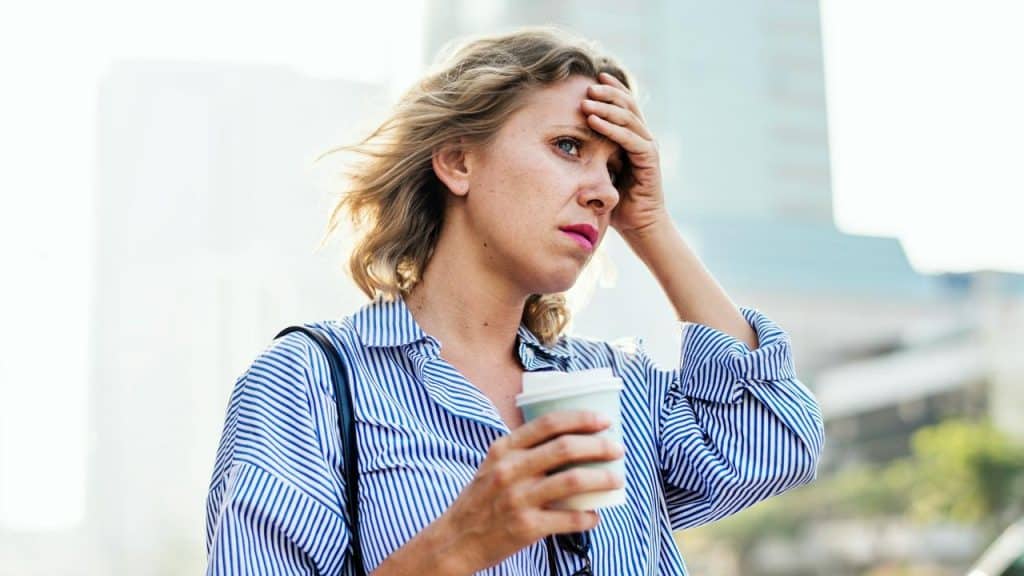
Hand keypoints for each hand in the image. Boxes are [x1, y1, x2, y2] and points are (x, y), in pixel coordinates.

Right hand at [437, 411, 624, 572]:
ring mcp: (518, 499)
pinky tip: (594, 515)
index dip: (580, 418)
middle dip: (599, 446)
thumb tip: (568, 441)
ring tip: (616, 480)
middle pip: (565, 448)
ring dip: (602, 479)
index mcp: (504, 450)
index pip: (548, 423)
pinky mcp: (526, 527)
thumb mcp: (493, 465)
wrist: (455, 540)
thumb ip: (522, 451)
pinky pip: (569, 519)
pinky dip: (588, 517)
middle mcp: (510, 470)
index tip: (603, 420)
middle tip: (617, 449)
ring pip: (573, 481)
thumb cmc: (481, 501)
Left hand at [583, 72, 669, 235]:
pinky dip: (612, 128)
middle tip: (587, 84)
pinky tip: (594, 120)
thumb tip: (565, 142)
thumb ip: (591, 154)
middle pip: (627, 105)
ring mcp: (647, 147)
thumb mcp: (599, 171)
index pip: (624, 105)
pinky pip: (630, 138)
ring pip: (628, 118)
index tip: (592, 77)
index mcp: (633, 137)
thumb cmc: (617, 202)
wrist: (639, 226)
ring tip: (586, 100)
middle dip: (607, 92)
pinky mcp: (649, 160)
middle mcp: (643, 138)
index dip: (610, 89)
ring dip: (606, 107)